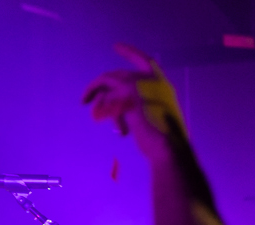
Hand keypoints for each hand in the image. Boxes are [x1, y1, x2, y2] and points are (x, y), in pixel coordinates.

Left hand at [83, 43, 186, 159]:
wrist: (169, 148)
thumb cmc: (162, 139)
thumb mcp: (153, 115)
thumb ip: (137, 103)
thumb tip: (109, 99)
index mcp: (161, 83)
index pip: (144, 60)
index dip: (130, 52)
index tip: (116, 46)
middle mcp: (150, 80)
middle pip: (116, 74)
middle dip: (97, 86)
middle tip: (84, 100)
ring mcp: (139, 85)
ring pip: (106, 81)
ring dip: (94, 96)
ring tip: (90, 110)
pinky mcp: (127, 95)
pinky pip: (106, 100)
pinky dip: (107, 115)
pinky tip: (120, 131)